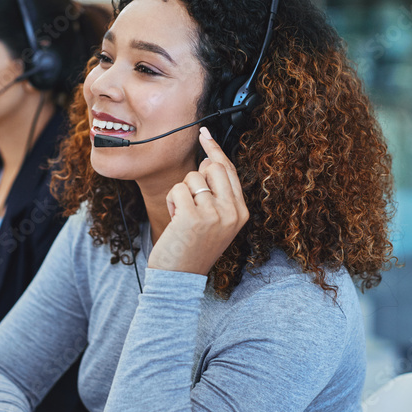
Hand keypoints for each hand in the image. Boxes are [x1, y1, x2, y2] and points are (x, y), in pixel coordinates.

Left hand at [148, 127, 249, 275]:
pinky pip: (177, 189)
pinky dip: (171, 202)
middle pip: (212, 167)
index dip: (215, 149)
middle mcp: (231, 212)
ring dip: (181, 194)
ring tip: (182, 218)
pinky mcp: (193, 217)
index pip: (229, 170)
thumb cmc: (193, 249)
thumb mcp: (215, 222)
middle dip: (195, 177)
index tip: (205, 133)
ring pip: (192, 177)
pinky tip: (174, 220)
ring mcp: (214, 214)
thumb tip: (209, 159)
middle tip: (190, 200)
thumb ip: (218, 194)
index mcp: (240, 212)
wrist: (179, 278)